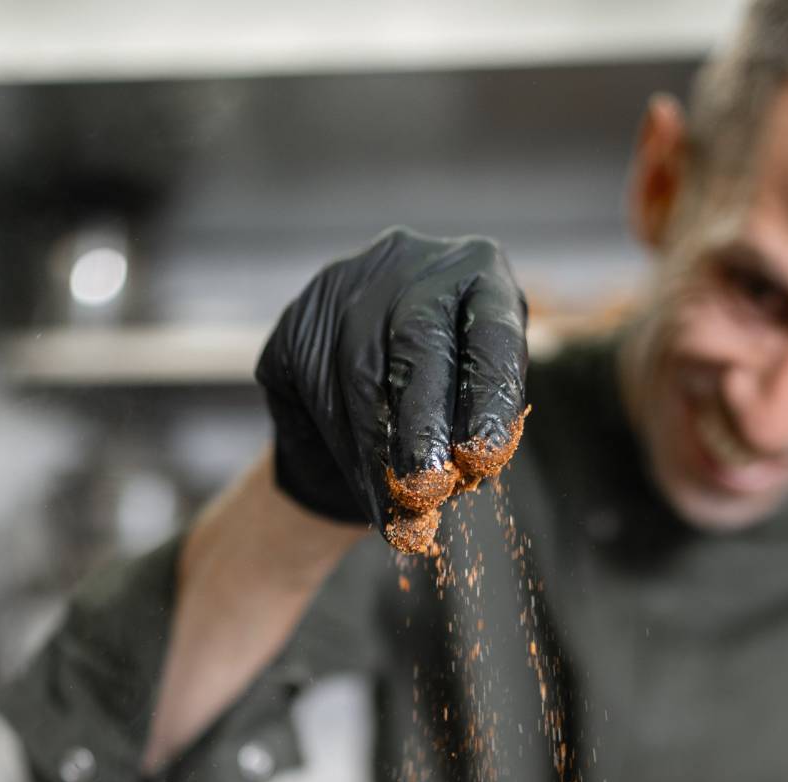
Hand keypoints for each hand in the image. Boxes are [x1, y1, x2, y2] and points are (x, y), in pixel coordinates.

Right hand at [255, 229, 527, 546]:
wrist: (369, 398)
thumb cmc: (448, 408)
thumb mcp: (474, 413)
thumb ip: (472, 432)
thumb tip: (465, 470)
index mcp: (480, 276)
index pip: (490, 331)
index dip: (488, 394)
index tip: (483, 456)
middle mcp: (415, 264)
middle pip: (417, 341)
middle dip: (421, 423)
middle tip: (425, 486)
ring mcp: (347, 282)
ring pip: (357, 373)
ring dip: (374, 452)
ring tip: (391, 510)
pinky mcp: (297, 318)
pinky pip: (311, 385)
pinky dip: (334, 443)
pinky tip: (352, 478)